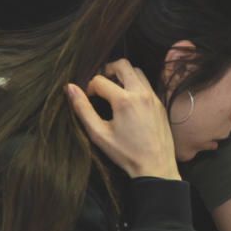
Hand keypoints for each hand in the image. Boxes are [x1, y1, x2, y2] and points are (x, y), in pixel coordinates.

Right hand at [66, 59, 180, 180]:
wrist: (156, 166)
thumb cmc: (125, 153)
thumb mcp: (99, 134)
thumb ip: (83, 109)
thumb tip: (69, 88)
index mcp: (125, 100)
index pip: (100, 80)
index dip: (89, 87)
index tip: (88, 99)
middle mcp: (141, 93)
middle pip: (123, 64)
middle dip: (107, 70)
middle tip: (100, 85)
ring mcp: (154, 97)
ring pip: (137, 71)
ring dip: (123, 75)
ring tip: (113, 90)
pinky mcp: (160, 103)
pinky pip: (146, 83)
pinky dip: (135, 84)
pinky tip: (127, 100)